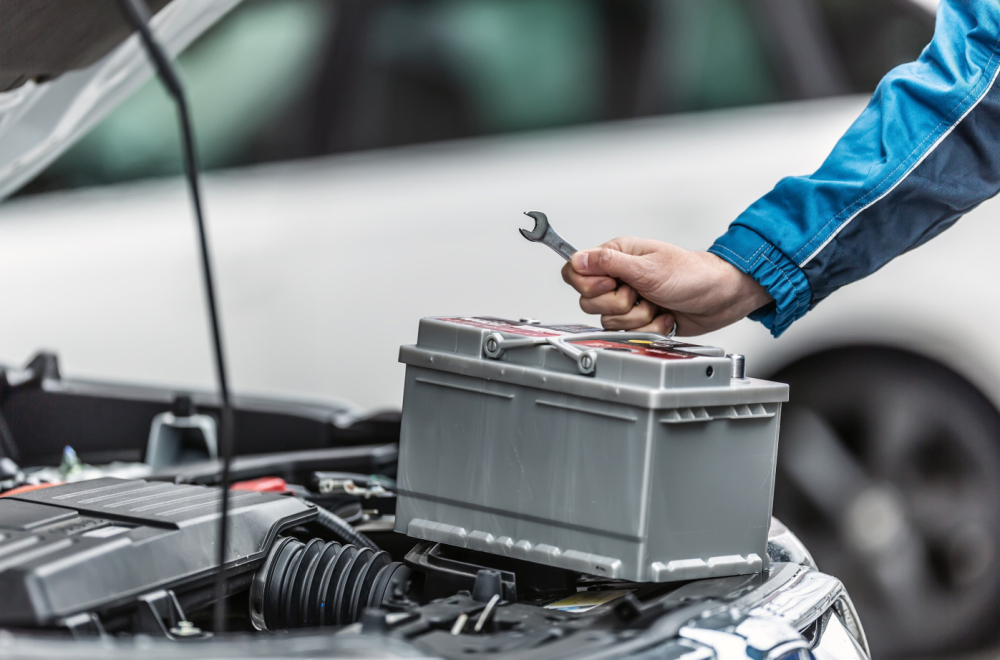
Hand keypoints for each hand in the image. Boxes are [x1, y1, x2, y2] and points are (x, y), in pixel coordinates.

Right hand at [561, 237, 771, 335]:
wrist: (721, 298)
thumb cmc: (693, 274)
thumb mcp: (648, 268)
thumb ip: (609, 263)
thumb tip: (578, 258)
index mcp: (617, 255)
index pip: (576, 271)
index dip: (588, 283)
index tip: (612, 284)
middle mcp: (619, 277)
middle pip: (589, 301)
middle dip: (619, 304)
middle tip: (640, 293)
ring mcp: (629, 299)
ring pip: (608, 320)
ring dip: (637, 317)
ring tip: (656, 304)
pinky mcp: (639, 319)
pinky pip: (628, 333)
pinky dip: (649, 328)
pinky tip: (663, 316)